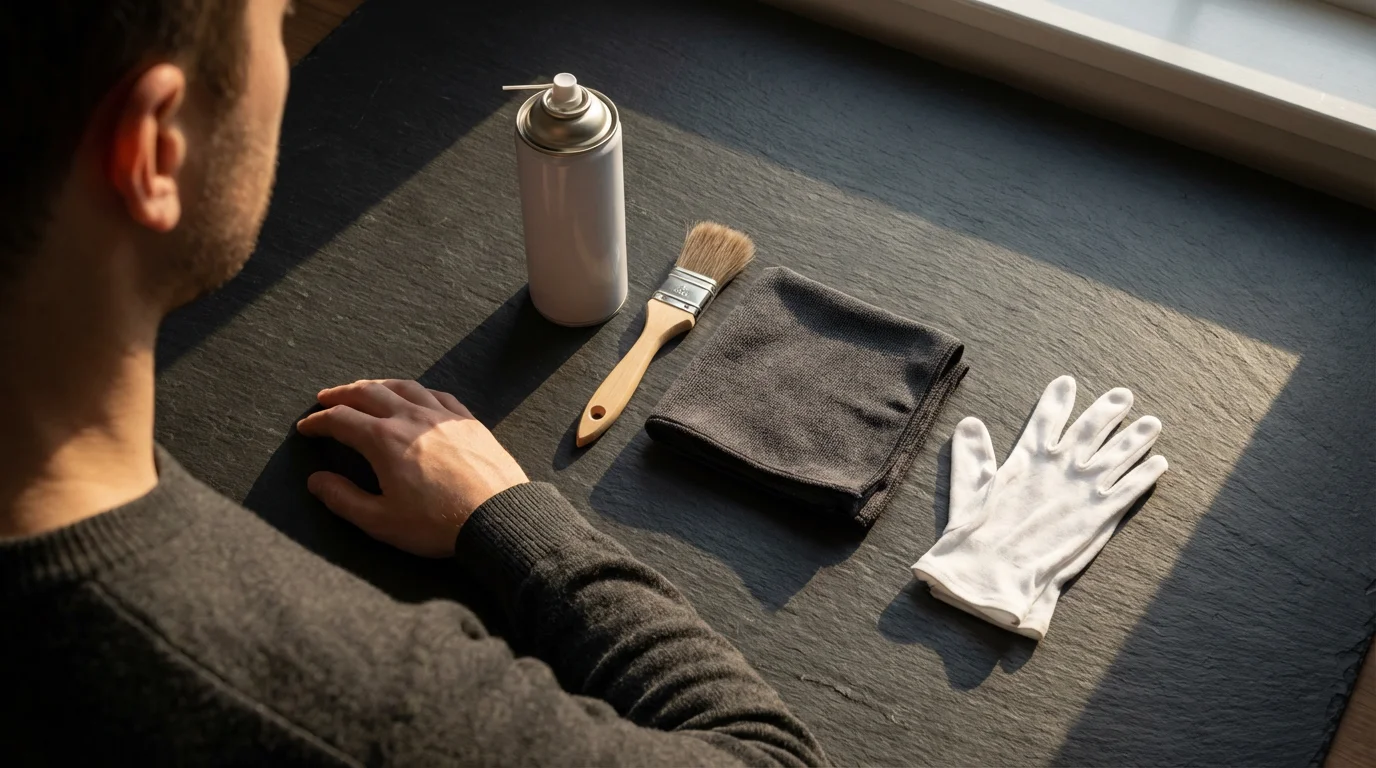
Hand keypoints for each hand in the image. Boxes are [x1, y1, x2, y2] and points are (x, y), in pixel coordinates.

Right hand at [295, 379, 528, 556]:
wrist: (497, 517)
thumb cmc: (437, 524)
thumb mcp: (381, 520)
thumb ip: (343, 499)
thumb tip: (316, 481)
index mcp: (383, 440)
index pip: (340, 420)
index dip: (318, 422)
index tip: (306, 428)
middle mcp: (410, 417)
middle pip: (368, 392)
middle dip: (341, 394)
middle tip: (325, 398)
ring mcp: (442, 415)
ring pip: (403, 386)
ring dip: (377, 385)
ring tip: (364, 389)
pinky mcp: (467, 420)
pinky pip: (437, 394)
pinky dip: (416, 391)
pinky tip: (414, 396)